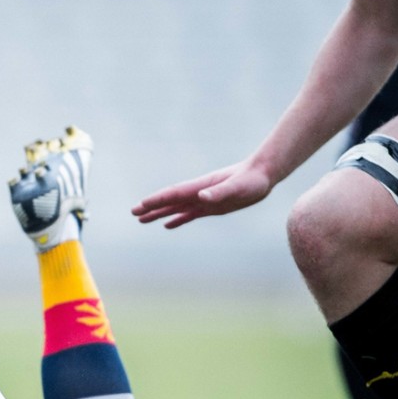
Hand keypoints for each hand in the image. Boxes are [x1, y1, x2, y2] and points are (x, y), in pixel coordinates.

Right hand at [132, 159, 273, 228]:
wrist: (264, 174)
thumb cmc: (252, 180)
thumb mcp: (238, 187)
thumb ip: (219, 192)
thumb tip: (201, 197)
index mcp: (201, 187)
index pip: (174, 194)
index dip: (157, 200)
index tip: (141, 205)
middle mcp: (199, 193)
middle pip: (170, 200)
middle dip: (151, 206)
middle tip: (133, 213)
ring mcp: (204, 199)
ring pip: (176, 208)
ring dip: (159, 213)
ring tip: (142, 220)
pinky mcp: (212, 207)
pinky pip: (190, 214)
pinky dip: (177, 219)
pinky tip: (167, 225)